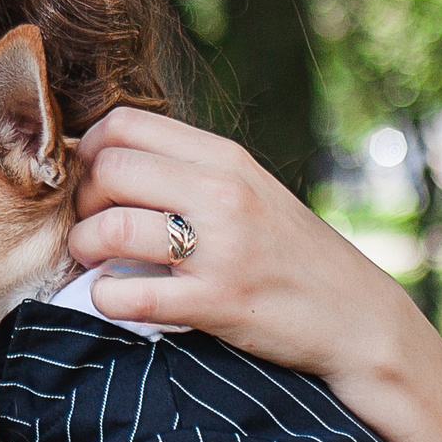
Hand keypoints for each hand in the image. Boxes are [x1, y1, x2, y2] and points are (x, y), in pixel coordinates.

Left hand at [67, 106, 426, 384]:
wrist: (358, 317)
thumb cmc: (296, 255)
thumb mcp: (253, 190)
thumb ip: (193, 171)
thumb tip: (112, 160)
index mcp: (227, 158)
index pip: (125, 124)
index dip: (90, 150)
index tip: (92, 180)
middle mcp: (223, 194)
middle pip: (108, 171)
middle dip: (83, 202)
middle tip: (93, 227)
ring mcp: (221, 249)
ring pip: (111, 230)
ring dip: (85, 249)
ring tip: (97, 262)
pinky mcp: (217, 303)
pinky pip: (128, 294)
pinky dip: (106, 298)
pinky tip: (117, 298)